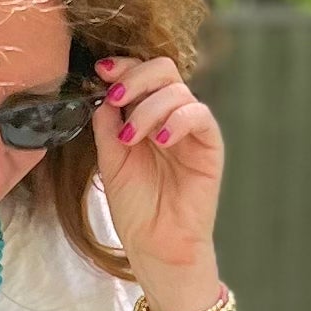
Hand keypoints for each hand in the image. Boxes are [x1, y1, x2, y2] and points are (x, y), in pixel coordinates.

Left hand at [91, 47, 224, 304]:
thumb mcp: (110, 159)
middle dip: (135, 78)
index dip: (122, 66)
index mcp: (145, 115)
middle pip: (163, 70)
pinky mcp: (210, 145)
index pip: (140, 75)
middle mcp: (170, 116)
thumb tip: (102, 92)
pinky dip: (177, 120)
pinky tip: (160, 141)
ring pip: (178, 91)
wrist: (155, 243)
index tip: (101, 71)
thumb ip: (107, 125)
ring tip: (131, 138)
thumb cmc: (135, 206)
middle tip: (116, 99)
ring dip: (148, 108)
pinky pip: (199, 115)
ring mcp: (191, 128)